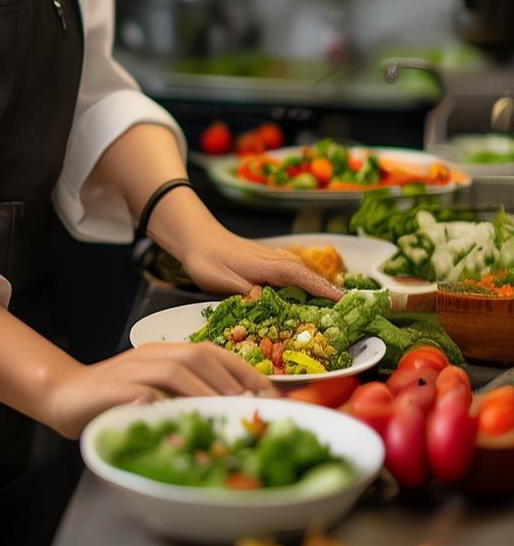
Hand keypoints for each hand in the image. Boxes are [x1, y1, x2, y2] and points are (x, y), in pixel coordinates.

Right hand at [44, 341, 275, 439]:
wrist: (64, 395)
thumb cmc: (115, 399)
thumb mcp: (157, 392)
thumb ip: (186, 395)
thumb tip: (233, 412)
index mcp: (166, 352)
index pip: (213, 353)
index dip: (244, 370)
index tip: (270, 394)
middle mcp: (152, 355)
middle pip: (199, 355)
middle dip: (231, 379)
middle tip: (253, 405)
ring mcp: (132, 370)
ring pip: (175, 370)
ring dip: (205, 391)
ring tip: (227, 412)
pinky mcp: (112, 389)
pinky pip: (142, 394)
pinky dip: (164, 406)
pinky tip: (181, 422)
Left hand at [182, 225, 343, 300]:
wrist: (196, 236)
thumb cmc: (206, 259)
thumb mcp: (219, 280)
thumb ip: (242, 292)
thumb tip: (263, 299)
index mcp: (266, 265)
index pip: (301, 277)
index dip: (322, 289)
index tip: (342, 301)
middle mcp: (275, 259)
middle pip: (308, 273)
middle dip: (329, 289)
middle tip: (349, 309)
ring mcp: (273, 258)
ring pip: (303, 271)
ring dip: (319, 285)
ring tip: (336, 304)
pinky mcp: (268, 261)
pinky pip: (295, 271)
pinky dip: (307, 281)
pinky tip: (310, 292)